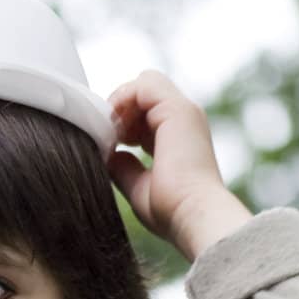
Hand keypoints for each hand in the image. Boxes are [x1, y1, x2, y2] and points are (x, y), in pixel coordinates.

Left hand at [106, 70, 240, 258]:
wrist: (192, 215)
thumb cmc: (172, 212)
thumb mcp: (140, 187)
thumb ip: (126, 168)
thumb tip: (111, 155)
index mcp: (179, 138)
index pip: (147, 115)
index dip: (124, 123)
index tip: (109, 145)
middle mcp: (184, 121)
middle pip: (145, 94)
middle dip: (120, 109)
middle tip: (106, 136)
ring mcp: (183, 111)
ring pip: (144, 83)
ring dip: (120, 102)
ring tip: (110, 132)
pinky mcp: (177, 109)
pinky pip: (144, 83)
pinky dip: (124, 99)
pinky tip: (115, 126)